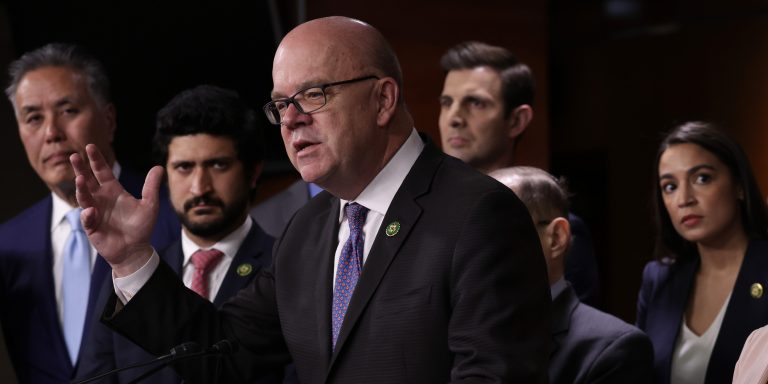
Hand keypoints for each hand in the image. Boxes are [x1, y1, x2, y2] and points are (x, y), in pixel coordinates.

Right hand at [71, 144, 162, 276]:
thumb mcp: (150, 204)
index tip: (90, 147)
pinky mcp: (91, 227)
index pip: (102, 172)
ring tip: (79, 179)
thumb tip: (159, 167)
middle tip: (74, 156)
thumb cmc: (141, 227)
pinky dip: (88, 215)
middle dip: (80, 168)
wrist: (135, 249)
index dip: (96, 160)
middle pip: (88, 180)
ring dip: (80, 189)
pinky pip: (87, 218)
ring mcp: (94, 212)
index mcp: (113, 191)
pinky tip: (91, 211)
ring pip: (84, 197)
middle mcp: (101, 199)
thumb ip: (151, 186)